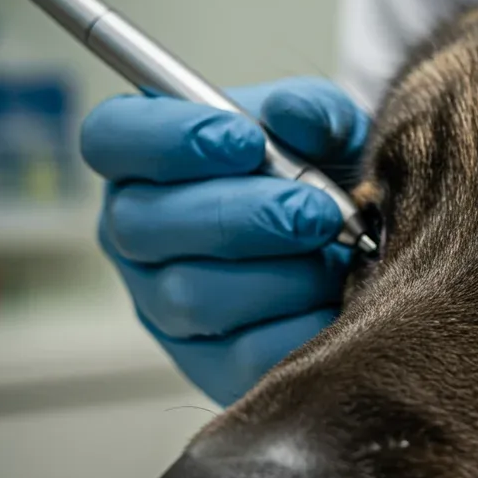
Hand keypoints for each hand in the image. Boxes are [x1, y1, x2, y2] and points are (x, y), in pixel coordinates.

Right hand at [83, 77, 368, 405]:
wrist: (365, 253)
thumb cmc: (328, 178)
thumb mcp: (330, 132)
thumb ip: (314, 111)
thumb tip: (292, 115)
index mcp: (149, 162)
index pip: (112, 139)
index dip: (167, 137)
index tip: (243, 138)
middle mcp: (140, 236)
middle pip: (145, 225)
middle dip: (241, 216)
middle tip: (315, 211)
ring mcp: (165, 307)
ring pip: (192, 296)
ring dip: (278, 275)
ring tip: (337, 258)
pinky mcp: (210, 366)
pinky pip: (242, 358)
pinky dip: (300, 329)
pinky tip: (337, 304)